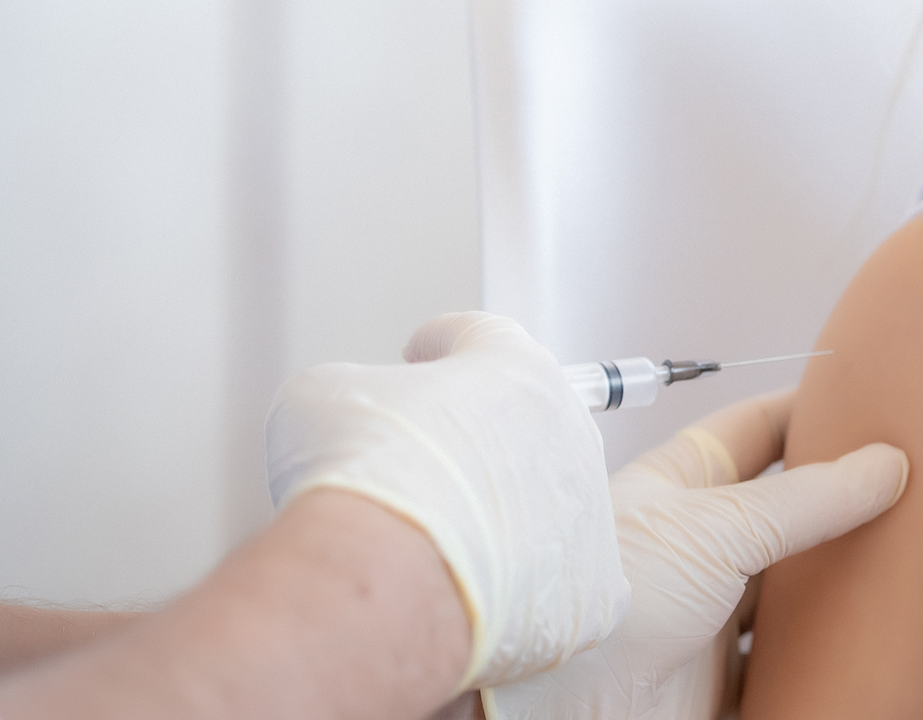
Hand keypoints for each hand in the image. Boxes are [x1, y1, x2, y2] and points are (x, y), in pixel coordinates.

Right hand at [266, 312, 627, 691]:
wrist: (386, 571)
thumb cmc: (361, 473)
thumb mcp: (322, 394)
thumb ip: (355, 388)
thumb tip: (357, 416)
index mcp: (514, 363)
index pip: (482, 337)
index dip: (443, 344)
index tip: (421, 355)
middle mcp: (567, 425)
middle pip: (524, 420)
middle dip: (478, 436)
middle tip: (425, 463)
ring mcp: (587, 504)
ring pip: (545, 500)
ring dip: (503, 510)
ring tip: (441, 538)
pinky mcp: (593, 581)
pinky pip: (559, 577)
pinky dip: (520, 583)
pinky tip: (474, 590)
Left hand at [483, 390, 907, 719]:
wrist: (550, 699)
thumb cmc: (603, 590)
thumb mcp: (720, 527)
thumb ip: (809, 498)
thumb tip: (887, 463)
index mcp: (681, 487)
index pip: (755, 431)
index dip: (807, 412)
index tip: (865, 399)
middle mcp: (692, 550)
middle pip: (780, 516)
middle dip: (835, 504)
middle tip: (904, 489)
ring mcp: (702, 619)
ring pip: (785, 595)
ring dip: (830, 590)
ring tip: (899, 571)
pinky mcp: (712, 684)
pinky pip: (781, 669)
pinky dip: (818, 662)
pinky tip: (859, 648)